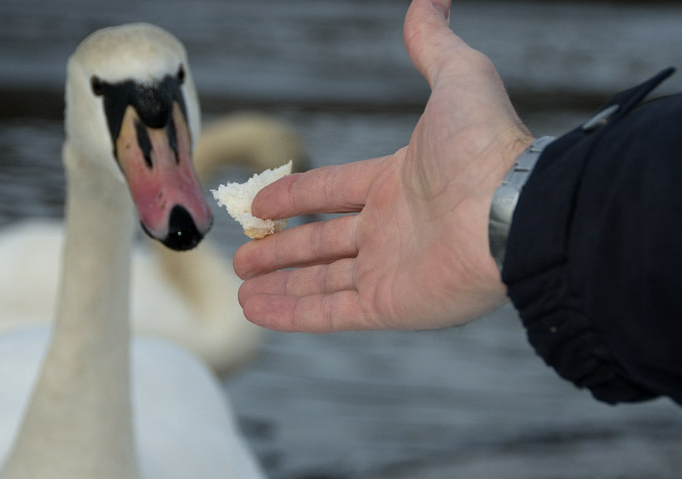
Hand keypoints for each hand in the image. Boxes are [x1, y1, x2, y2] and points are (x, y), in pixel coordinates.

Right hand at [233, 0, 533, 331]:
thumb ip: (433, 46)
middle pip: (322, 242)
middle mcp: (392, 231)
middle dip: (282, 250)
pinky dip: (291, 315)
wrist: (515, 211)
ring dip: (282, 285)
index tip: (260, 204)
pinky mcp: (390, 307)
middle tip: (245, 257)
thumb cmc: (486, 147)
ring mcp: (390, 272)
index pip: (333, 191)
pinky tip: (256, 311)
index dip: (295, 196)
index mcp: (398, 185)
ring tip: (241, 289)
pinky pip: (330, 314)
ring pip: (322, 282)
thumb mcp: (457, 79)